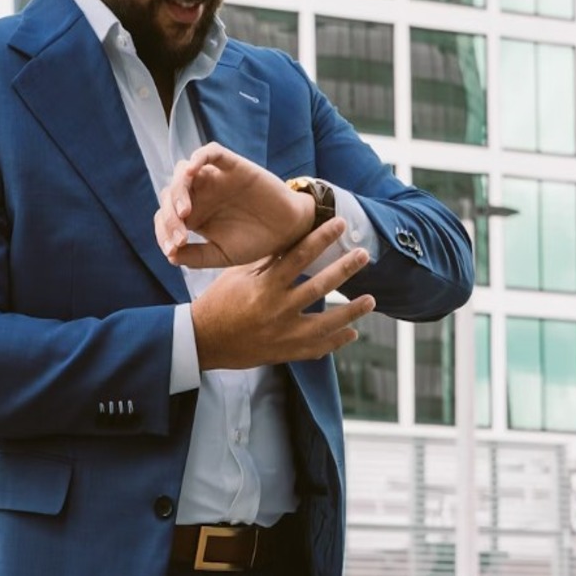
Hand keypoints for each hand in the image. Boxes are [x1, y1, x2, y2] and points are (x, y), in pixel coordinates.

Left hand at [155, 142, 313, 269]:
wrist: (288, 232)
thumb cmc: (255, 242)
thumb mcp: (222, 255)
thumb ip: (196, 256)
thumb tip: (170, 256)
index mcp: (193, 215)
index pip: (164, 216)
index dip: (163, 232)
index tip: (172, 250)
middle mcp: (199, 194)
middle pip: (169, 194)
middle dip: (169, 217)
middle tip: (181, 238)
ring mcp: (214, 178)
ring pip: (183, 172)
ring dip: (178, 190)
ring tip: (185, 212)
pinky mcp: (232, 165)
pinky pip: (210, 152)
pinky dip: (198, 157)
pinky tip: (192, 172)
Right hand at [190, 219, 375, 371]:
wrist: (204, 341)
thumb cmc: (218, 303)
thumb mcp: (237, 276)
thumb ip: (266, 262)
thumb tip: (293, 242)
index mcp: (264, 287)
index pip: (299, 256)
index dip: (321, 238)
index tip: (340, 223)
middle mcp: (277, 310)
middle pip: (320, 286)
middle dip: (345, 269)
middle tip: (363, 254)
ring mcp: (283, 334)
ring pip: (327, 323)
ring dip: (352, 312)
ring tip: (371, 300)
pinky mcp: (285, 353)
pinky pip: (317, 348)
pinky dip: (336, 341)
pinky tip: (352, 333)